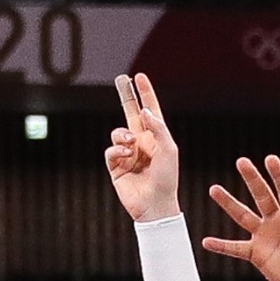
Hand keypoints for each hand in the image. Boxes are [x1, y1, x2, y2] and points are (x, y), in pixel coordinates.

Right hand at [105, 71, 181, 224]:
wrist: (155, 204)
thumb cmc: (167, 178)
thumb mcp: (168, 148)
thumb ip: (156, 127)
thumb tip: (142, 111)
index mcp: (155, 137)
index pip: (149, 110)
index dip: (145, 93)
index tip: (139, 77)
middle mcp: (141, 143)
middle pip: (130, 113)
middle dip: (126, 96)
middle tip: (120, 79)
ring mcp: (128, 155)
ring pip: (118, 133)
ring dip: (122, 135)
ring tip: (131, 145)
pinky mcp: (116, 167)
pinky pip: (111, 151)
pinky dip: (117, 151)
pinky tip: (127, 156)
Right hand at [202, 152, 279, 280]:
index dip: (278, 175)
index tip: (270, 158)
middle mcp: (278, 222)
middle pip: (262, 195)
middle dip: (252, 179)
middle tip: (241, 161)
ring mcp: (265, 237)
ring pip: (244, 215)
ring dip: (229, 203)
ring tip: (214, 189)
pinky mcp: (257, 255)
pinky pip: (235, 248)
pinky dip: (221, 246)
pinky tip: (206, 241)